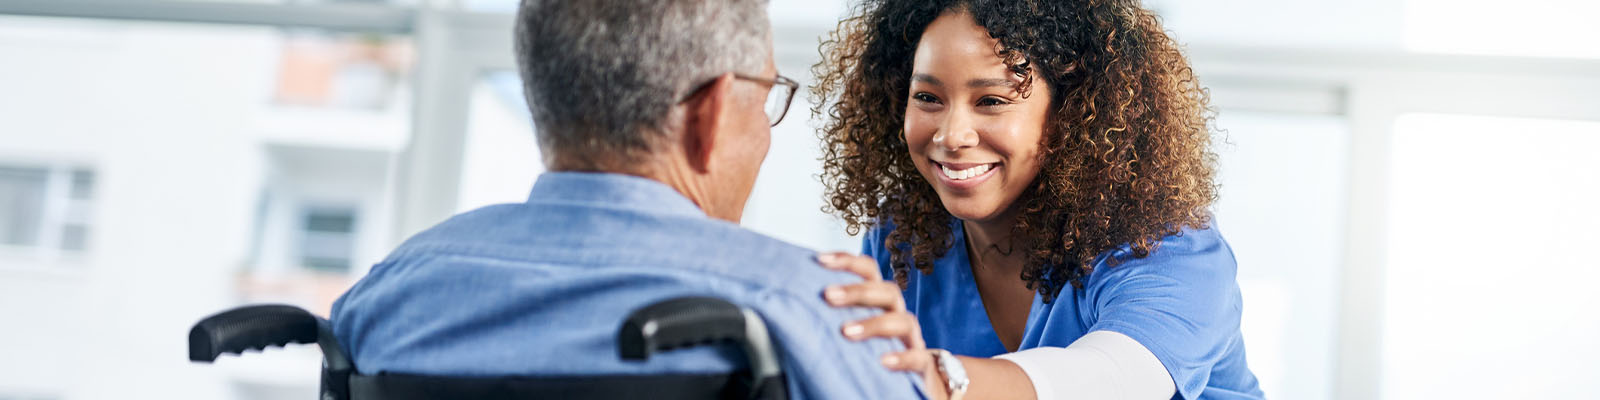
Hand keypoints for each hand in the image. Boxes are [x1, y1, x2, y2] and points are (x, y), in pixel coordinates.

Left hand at [817, 252, 948, 399]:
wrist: (910, 384)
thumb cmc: (870, 352)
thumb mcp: (850, 329)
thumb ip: (829, 317)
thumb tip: (785, 306)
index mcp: (879, 302)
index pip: (869, 271)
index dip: (848, 261)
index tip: (820, 260)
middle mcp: (897, 315)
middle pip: (887, 291)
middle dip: (858, 291)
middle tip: (828, 295)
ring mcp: (912, 340)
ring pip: (904, 321)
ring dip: (874, 323)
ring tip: (846, 332)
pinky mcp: (922, 366)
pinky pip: (918, 358)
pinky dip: (902, 358)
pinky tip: (883, 361)